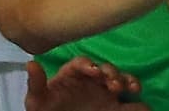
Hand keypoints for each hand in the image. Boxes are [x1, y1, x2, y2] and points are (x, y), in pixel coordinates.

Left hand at [26, 56, 141, 110]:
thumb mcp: (38, 102)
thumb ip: (37, 84)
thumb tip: (30, 63)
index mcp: (72, 75)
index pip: (82, 63)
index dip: (89, 65)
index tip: (94, 71)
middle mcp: (91, 79)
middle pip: (105, 68)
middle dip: (111, 72)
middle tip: (114, 84)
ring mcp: (105, 92)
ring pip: (121, 78)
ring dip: (127, 79)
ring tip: (130, 88)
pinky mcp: (116, 105)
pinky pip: (131, 97)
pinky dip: (137, 95)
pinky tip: (138, 98)